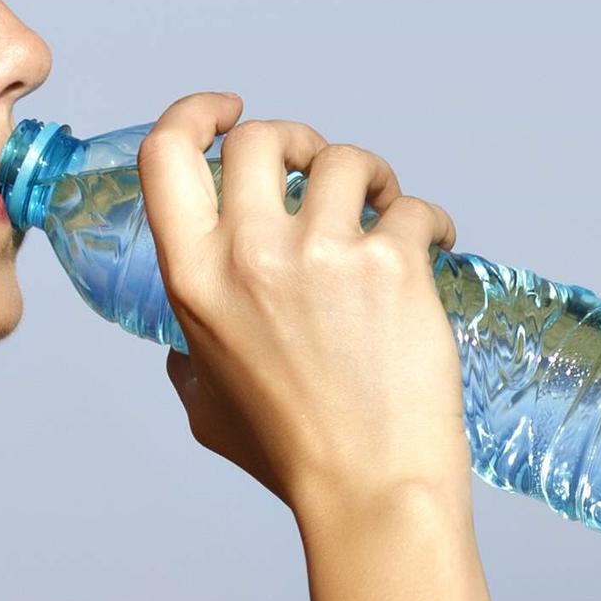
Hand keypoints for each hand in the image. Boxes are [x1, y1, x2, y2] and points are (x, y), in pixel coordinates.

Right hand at [138, 91, 467, 523]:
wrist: (368, 489)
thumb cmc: (291, 456)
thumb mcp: (205, 407)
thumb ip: (187, 359)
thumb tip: (181, 348)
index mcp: (193, 280)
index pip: (166, 154)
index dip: (195, 114)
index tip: (226, 111)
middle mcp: (250, 257)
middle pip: (259, 137)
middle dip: (294, 140)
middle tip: (317, 168)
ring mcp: (323, 257)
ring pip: (343, 160)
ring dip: (368, 175)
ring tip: (383, 207)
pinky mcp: (392, 267)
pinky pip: (413, 207)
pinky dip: (430, 219)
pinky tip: (434, 244)